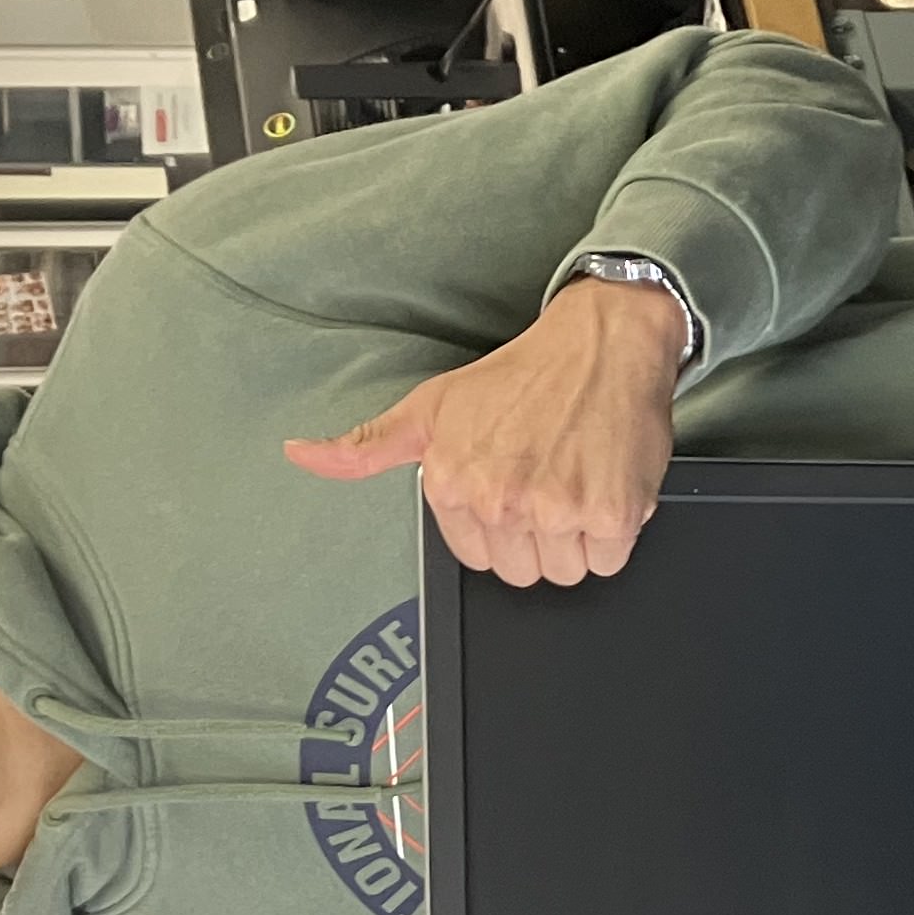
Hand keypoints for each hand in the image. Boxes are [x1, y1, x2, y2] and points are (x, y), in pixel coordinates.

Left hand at [285, 277, 683, 584]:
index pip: (477, 559)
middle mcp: (501, 500)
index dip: (499, 528)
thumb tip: (300, 454)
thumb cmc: (520, 375)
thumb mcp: (430, 408)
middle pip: (523, 573)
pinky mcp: (611, 515)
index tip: (512, 487)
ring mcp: (558, 510)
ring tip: (574, 480)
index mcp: (452, 484)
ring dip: (577, 538)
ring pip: (566, 572)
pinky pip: (607, 561)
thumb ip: (366, 447)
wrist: (600, 342)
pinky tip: (602, 484)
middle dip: (537, 538)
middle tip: (547, 482)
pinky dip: (613, 533)